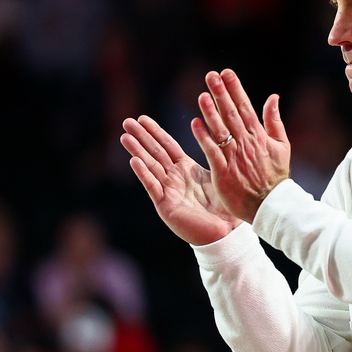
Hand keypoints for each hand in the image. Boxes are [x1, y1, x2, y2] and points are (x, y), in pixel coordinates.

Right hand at [121, 115, 241, 244]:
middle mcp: (174, 179)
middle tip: (126, 121)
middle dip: (141, 137)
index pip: (167, 146)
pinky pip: (154, 187)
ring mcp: (168, 192)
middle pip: (155, 153)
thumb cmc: (225, 206)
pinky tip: (134, 161)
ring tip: (124, 137)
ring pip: (150, 167)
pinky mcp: (166, 206)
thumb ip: (211, 154)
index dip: (155, 132)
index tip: (142, 118)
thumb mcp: (217, 174)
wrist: (227, 232)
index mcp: (186, 170)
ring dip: (137, 151)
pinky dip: (144, 174)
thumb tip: (213, 131)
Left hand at [193, 69, 290, 221]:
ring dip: (211, 112)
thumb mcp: (282, 146)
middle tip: (211, 75)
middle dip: (221, 93)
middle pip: (231, 114)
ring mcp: (234, 158)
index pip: (245, 107)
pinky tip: (195, 123)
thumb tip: (273, 97)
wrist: (271, 206)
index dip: (235, 89)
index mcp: (259, 136)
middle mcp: (246, 144)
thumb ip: (274, 121)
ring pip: (220, 131)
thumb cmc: (276, 177)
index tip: (226, 72)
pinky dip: (204, 138)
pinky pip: (212, 152)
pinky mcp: (224, 172)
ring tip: (202, 94)